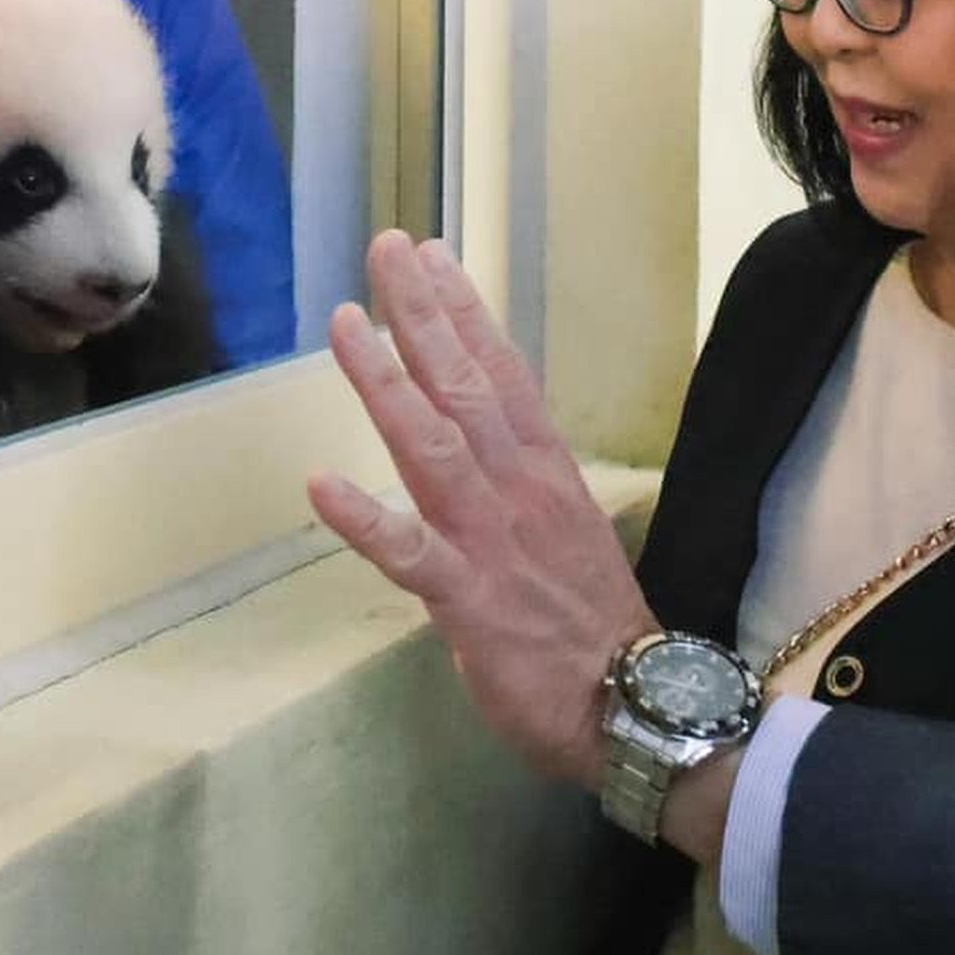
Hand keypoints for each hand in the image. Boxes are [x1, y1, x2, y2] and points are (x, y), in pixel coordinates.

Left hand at [307, 229, 658, 785]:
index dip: (463, 310)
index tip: (429, 255)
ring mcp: (492, 540)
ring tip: (343, 324)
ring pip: (432, 447)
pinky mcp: (468, 600)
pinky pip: (410, 554)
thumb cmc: (589, 621)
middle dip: (421, 314)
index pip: (501, 372)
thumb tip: (478, 443)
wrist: (634, 705)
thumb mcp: (562, 527)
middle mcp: (519, 489)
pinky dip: (366, 520)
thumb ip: (516, 483)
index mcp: (544, 469)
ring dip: (385, 383)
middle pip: (464, 385)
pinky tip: (320, 486)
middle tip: (385, 249)